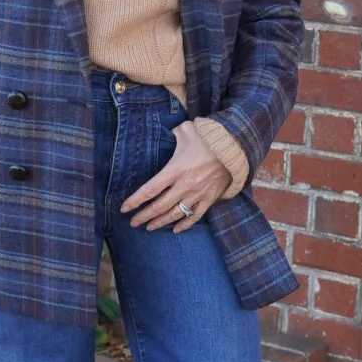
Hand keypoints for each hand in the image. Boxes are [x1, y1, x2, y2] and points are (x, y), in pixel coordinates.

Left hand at [121, 122, 239, 231]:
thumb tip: (164, 133)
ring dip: (160, 222)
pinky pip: (195, 216)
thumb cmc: (208, 138)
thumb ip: (172, 134)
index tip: (124, 208)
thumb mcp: (186, 131)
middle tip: (133, 223)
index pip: (150, 189)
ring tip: (149, 227)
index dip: (136, 201)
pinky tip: (175, 230)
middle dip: (144, 216)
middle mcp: (185, 185)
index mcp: (175, 170)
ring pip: (175, 214)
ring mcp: (198, 194)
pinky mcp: (209, 198)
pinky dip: (184, 225)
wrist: (236, 148)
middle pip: (160, 206)